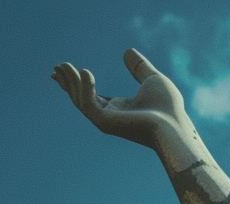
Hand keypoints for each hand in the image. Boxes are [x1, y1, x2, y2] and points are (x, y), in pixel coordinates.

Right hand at [52, 49, 186, 149]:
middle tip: (56, 67)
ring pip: (81, 100)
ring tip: (64, 66)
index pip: (92, 95)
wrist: (174, 125)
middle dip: (68, 83)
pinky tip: (85, 71)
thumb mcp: (153, 79)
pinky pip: (88, 102)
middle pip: (81, 98)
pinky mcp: (105, 122)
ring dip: (71, 82)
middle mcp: (110, 116)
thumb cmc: (168, 108)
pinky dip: (85, 87)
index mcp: (119, 108)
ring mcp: (106, 121)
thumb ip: (139, 67)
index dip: (79, 81)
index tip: (66, 68)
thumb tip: (128, 51)